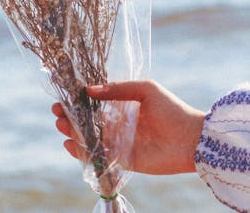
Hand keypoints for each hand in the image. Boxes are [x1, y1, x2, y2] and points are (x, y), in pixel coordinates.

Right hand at [52, 80, 204, 174]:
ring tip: (62, 125)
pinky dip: (82, 152)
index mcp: (123, 105)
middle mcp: (119, 124)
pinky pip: (99, 156)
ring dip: (73, 132)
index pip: (95, 101)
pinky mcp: (123, 160)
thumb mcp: (144, 89)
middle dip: (71, 116)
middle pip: (88, 120)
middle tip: (57, 111)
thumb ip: (117, 90)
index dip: (78, 98)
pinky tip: (70, 144)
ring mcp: (120, 142)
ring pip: (90, 138)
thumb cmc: (171, 109)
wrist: (192, 139)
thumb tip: (89, 90)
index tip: (63, 95)